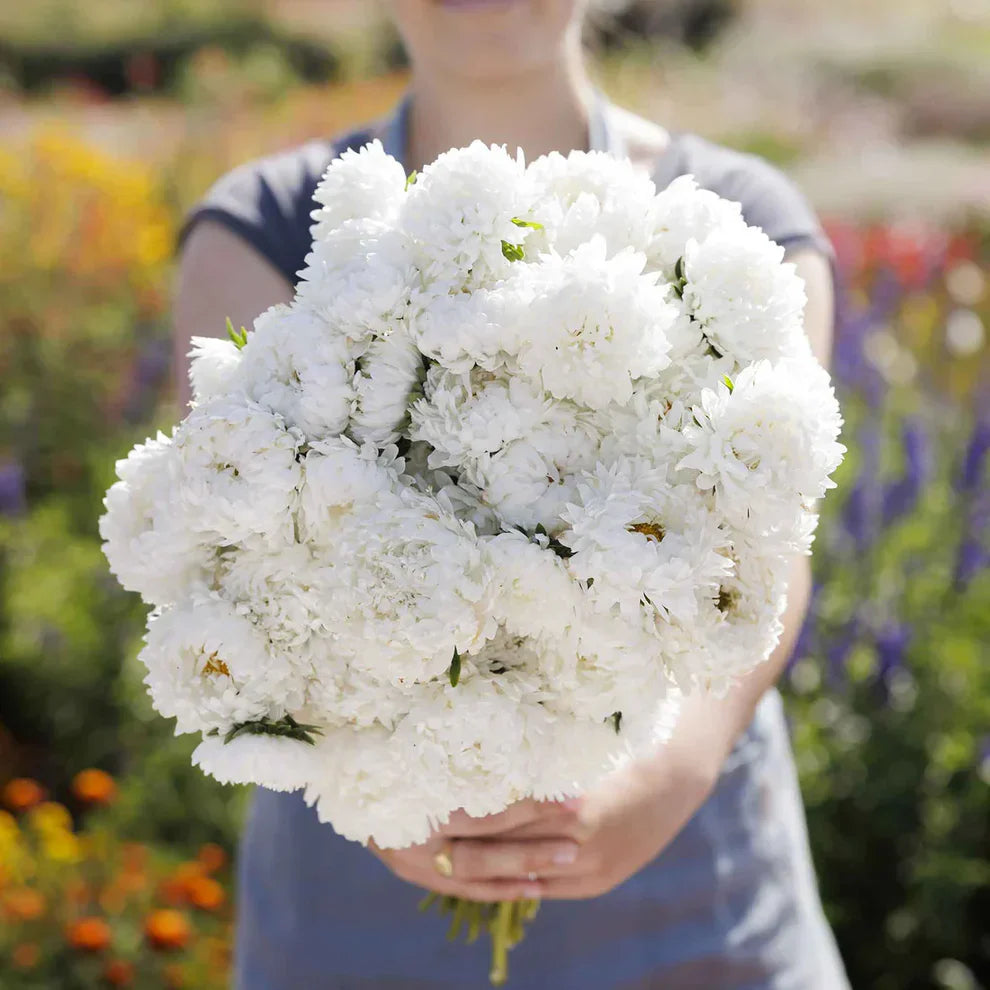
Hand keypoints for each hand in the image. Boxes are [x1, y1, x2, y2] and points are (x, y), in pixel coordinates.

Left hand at [369, 679, 769, 901]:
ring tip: (424, 849)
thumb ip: (534, 737)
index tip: (416, 792)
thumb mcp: (582, 726)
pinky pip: (536, 887)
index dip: (456, 808)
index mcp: (577, 803)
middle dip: (450, 841)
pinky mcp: (593, 882)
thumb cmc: (631, 731)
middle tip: (403, 827)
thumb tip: (474, 729)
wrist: (687, 767)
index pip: (499, 814)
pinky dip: (500, 877)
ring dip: (468, 864)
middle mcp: (580, 845)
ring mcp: (589, 870)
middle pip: (498, 851)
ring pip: (512, 876)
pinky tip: (469, 868)